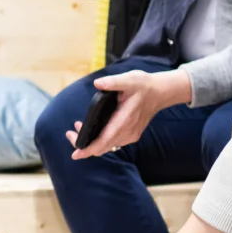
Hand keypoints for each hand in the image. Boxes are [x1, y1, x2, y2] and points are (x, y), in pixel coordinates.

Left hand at [68, 68, 189, 157]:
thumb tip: (97, 83)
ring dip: (91, 140)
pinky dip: (100, 139)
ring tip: (79, 126)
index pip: (104, 141)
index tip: (75, 154)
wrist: (160, 92)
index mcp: (125, 120)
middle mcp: (128, 131)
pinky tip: (93, 128)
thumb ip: (113, 82)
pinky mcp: (131, 135)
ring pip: (107, 146)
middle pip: (102, 147)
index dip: (89, 149)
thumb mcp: (129, 79)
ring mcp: (130, 135)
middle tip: (70, 133)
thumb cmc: (144, 85)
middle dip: (84, 145)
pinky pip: (112, 142)